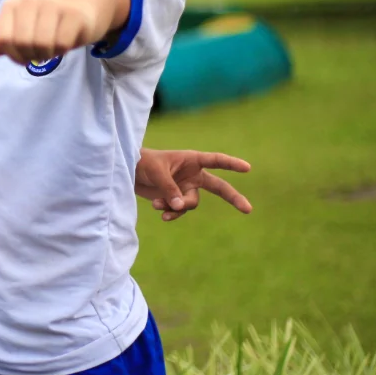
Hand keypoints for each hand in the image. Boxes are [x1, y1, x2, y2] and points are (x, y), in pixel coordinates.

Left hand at [0, 0, 101, 64]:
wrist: (80, 12)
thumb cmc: (44, 26)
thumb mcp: (16, 36)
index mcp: (11, 5)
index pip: (4, 41)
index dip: (14, 54)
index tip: (23, 53)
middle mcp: (29, 0)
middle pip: (22, 43)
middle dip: (32, 55)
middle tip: (40, 51)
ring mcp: (51, 4)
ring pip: (41, 44)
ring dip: (48, 54)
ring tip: (53, 45)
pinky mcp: (72, 13)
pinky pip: (61, 43)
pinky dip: (63, 49)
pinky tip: (66, 40)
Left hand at [134, 149, 252, 221]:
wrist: (127, 172)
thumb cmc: (142, 163)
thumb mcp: (156, 172)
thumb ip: (169, 188)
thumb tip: (180, 206)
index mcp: (191, 160)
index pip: (216, 160)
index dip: (231, 164)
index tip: (247, 168)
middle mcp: (192, 174)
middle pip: (218, 187)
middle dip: (233, 198)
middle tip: (248, 209)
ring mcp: (185, 188)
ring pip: (191, 203)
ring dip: (177, 207)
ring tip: (158, 204)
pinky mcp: (175, 199)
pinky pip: (180, 210)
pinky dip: (171, 213)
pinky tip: (161, 214)